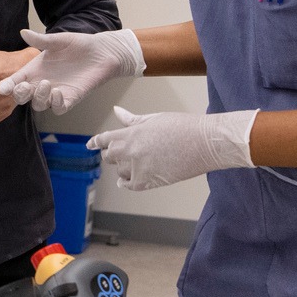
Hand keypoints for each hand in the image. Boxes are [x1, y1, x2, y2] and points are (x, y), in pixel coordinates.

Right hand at [0, 29, 145, 113]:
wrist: (102, 52)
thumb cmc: (79, 45)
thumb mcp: (58, 40)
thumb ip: (41, 40)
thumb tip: (23, 32)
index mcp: (35, 69)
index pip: (16, 80)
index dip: (7, 85)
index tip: (3, 87)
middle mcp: (42, 83)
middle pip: (23, 96)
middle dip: (19, 94)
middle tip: (22, 86)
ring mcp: (55, 93)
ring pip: (38, 104)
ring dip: (38, 97)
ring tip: (45, 84)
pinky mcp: (70, 99)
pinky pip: (58, 108)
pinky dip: (55, 103)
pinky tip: (58, 92)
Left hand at [87, 106, 258, 190]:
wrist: (206, 143)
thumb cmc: (183, 126)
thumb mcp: (154, 119)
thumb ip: (132, 119)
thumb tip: (117, 111)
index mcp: (131, 133)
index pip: (105, 139)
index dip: (96, 142)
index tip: (91, 145)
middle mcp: (132, 152)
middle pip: (109, 156)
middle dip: (111, 153)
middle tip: (115, 153)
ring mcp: (140, 168)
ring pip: (120, 171)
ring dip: (121, 167)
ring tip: (129, 163)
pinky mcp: (150, 181)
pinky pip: (130, 185)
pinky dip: (126, 183)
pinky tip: (124, 181)